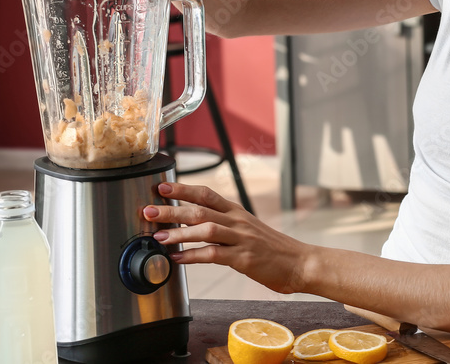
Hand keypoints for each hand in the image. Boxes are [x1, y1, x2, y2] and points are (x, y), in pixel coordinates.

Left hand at [143, 182, 306, 294]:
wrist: (300, 263)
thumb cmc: (273, 250)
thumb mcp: (249, 230)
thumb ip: (225, 227)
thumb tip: (196, 227)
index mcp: (238, 212)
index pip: (207, 195)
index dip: (183, 189)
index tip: (162, 187)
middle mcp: (238, 221)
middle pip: (200, 210)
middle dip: (172, 209)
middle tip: (149, 210)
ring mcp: (242, 239)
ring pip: (206, 230)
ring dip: (179, 233)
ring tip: (158, 236)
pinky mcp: (244, 258)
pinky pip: (214, 254)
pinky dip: (193, 256)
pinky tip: (178, 259)